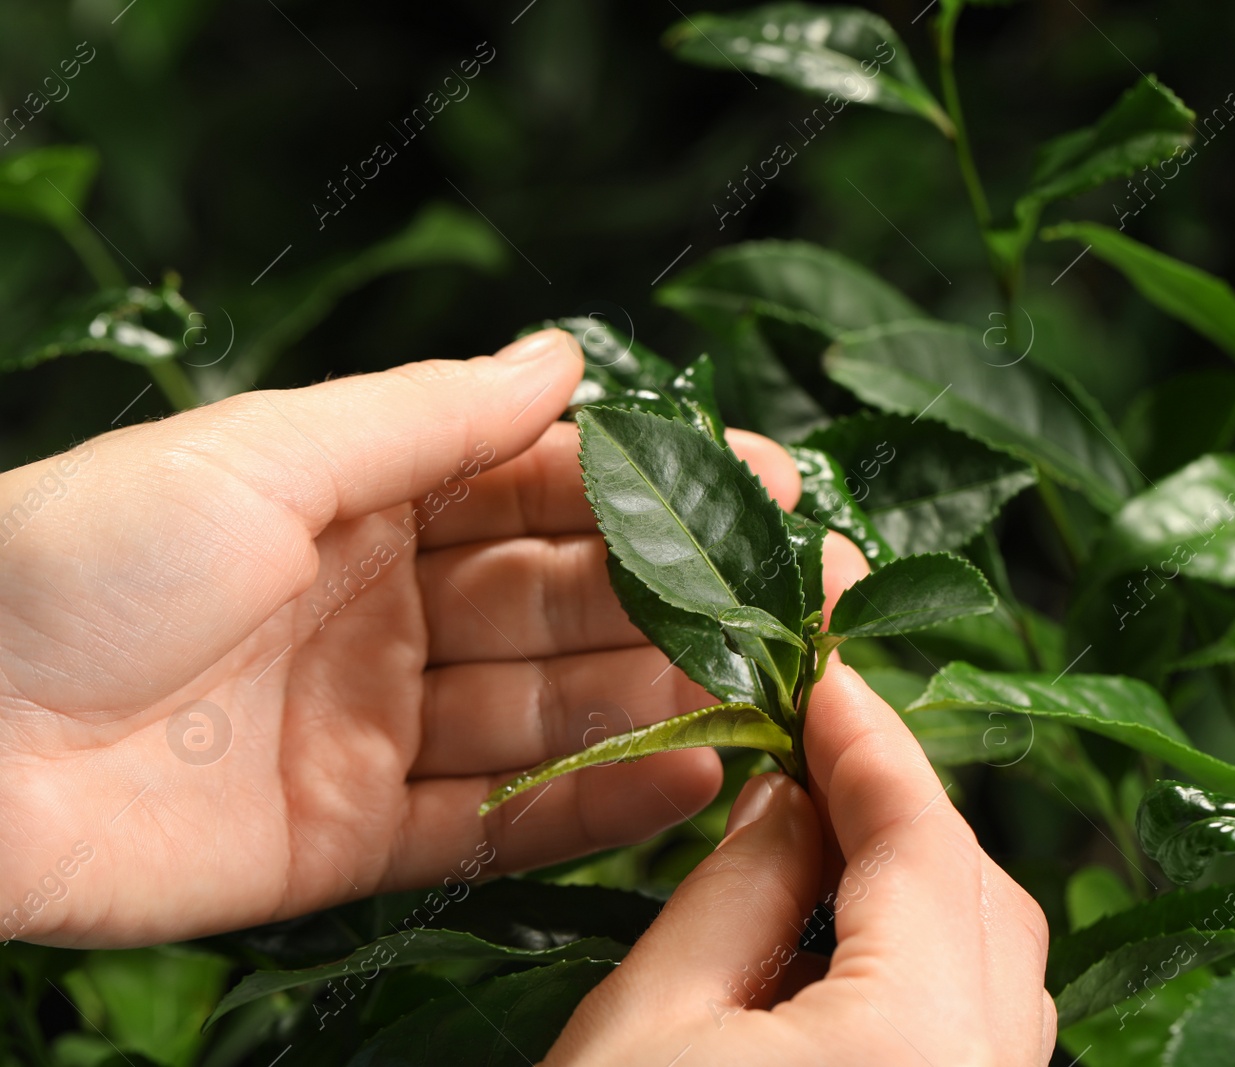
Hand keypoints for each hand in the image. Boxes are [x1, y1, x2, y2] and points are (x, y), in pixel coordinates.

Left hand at [0, 330, 808, 946]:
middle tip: (806, 597)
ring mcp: (372, 730)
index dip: (659, 486)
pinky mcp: (352, 840)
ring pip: (547, 713)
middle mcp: (382, 612)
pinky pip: (494, 825)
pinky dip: (592, 809)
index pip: (541, 487)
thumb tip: (570, 357)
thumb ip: (430, 420)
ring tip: (770, 690)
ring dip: (658, 700)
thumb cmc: (79, 557)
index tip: (774, 483)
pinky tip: (687, 779)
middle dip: (684, 597)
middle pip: (563, 604)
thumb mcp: (269, 456)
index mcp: (360, 501)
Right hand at [543, 666, 1054, 1065]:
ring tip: (813, 842)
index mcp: (918, 1041)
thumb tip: (788, 795)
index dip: (868, 741)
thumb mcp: (647, 1024)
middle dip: (895, 810)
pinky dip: (919, 965)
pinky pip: (975, 1030)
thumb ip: (736, 890)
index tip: (820, 671)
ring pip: (992, 966)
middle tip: (805, 749)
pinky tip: (833, 948)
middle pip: (979, 897)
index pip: (922, 840)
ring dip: (912, 888)